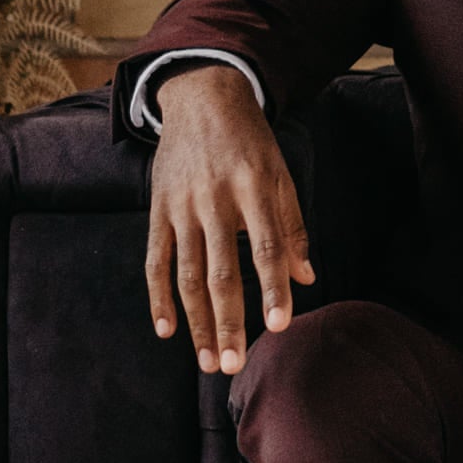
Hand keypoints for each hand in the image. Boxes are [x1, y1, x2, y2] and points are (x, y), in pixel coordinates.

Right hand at [145, 66, 313, 376]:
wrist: (202, 96)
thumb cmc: (250, 141)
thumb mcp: (280, 173)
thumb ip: (292, 226)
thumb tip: (307, 278)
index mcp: (253, 187)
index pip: (265, 247)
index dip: (272, 288)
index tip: (278, 327)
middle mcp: (215, 199)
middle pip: (222, 271)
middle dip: (228, 322)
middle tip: (234, 365)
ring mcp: (182, 206)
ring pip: (188, 275)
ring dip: (197, 322)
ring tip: (208, 360)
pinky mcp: (158, 209)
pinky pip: (156, 261)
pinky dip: (159, 297)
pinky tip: (168, 330)